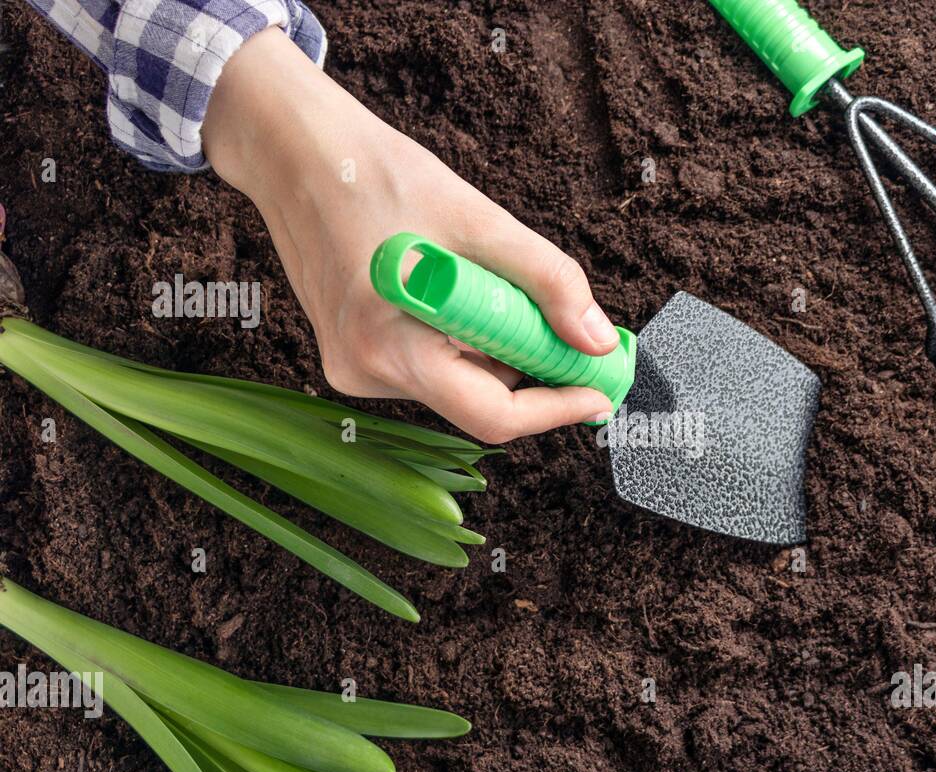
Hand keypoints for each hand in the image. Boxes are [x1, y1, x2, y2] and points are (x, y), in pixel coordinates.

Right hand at [203, 29, 614, 443]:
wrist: (299, 155)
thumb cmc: (378, 178)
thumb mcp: (479, 222)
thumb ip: (549, 282)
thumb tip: (597, 339)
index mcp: (391, 348)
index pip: (492, 416)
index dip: (556, 407)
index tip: (599, 387)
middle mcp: (366, 372)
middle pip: (478, 402)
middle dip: (531, 368)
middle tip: (569, 328)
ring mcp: (355, 368)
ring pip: (457, 384)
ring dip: (496, 348)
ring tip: (490, 282)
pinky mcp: (352, 357)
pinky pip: (431, 367)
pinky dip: (463, 341)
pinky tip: (458, 291)